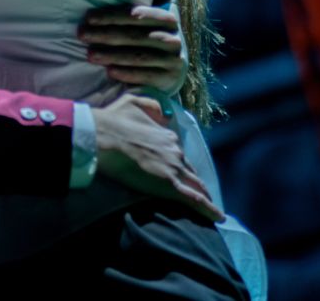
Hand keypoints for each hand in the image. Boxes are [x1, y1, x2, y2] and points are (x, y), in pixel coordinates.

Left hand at [79, 0, 185, 94]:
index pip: (139, 14)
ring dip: (111, 54)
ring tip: (88, 53)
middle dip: (106, 35)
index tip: (89, 16)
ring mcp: (175, 58)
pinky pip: (145, 75)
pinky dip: (126, 72)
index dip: (113, 16)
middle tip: (81, 34)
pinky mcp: (171, 78)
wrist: (172, 63)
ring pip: (138, 55)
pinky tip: (108, 70)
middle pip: (136, 35)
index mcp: (170, 14)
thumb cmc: (158, 23)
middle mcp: (176, 36)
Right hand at [92, 94, 222, 221]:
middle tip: (204, 196)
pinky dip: (208, 209)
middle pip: (191, 172)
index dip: (182, 166)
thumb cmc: (112, 120)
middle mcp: (175, 152)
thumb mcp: (131, 102)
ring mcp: (173, 169)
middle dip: (197, 183)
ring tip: (214, 210)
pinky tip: (218, 217)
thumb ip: (150, 106)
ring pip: (196, 186)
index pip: (179, 156)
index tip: (183, 174)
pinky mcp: (168, 184)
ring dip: (206, 197)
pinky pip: (194, 199)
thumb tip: (163, 115)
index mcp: (167, 136)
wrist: (102, 134)